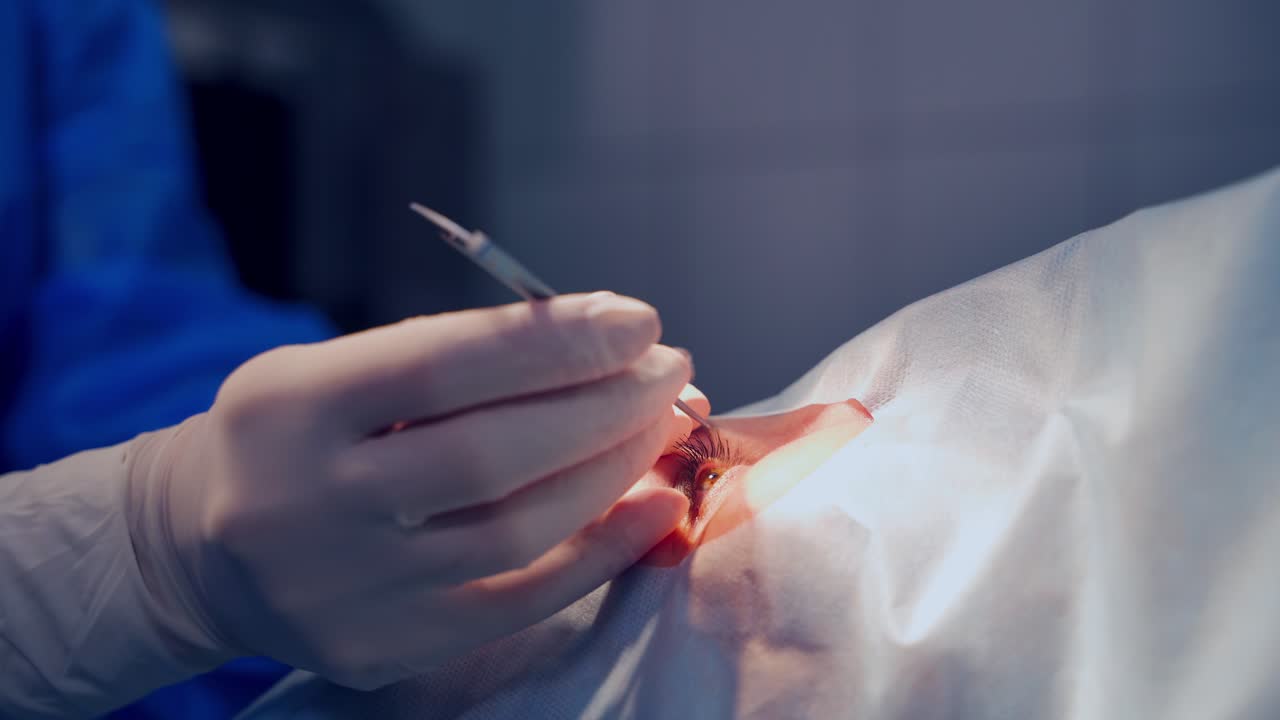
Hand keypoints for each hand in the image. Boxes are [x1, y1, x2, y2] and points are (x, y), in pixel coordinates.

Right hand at [125, 292, 702, 688]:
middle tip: (668, 371)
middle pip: (490, 453)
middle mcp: (308, 502)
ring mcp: (346, 589)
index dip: (555, 340)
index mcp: (289, 406)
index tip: (636, 321)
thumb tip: (608, 351)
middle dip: (603, 405)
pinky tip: (654, 505)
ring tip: (659, 425)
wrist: (201, 548)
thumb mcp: (336, 368)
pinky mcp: (383, 648)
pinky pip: (521, 602)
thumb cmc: (298, 435)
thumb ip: (454, 359)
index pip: (443, 363)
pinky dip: (603, 552)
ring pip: (516, 529)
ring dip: (613, 470)